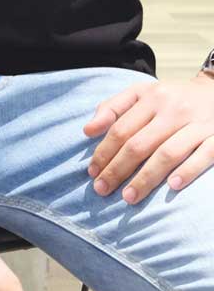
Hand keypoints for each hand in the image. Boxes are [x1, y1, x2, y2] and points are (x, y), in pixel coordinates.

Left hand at [84, 74, 213, 203]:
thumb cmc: (172, 98)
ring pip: (167, 153)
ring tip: (128, 197)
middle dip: (117, 169)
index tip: (92, 173)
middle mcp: (173, 109)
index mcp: (151, 97)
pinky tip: (172, 186)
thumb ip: (113, 108)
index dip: (104, 152)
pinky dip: (187, 171)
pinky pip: (203, 156)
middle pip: (139, 143)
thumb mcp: (142, 93)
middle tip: (102, 189)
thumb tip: (87, 130)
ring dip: (146, 177)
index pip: (121, 128)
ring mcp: (197, 124)